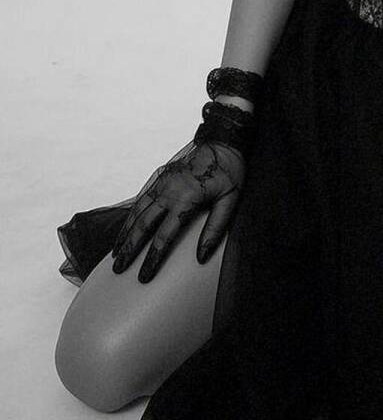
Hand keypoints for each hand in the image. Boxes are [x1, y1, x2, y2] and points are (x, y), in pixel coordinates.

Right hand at [110, 139, 246, 282]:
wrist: (223, 142)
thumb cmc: (229, 172)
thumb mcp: (230, 201)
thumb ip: (215, 229)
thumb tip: (201, 257)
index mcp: (186, 200)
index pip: (164, 237)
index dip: (152, 259)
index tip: (143, 277)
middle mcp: (169, 191)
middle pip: (143, 225)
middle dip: (129, 249)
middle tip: (118, 269)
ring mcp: (162, 182)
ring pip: (138, 211)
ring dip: (125, 233)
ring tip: (116, 253)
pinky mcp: (161, 176)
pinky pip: (141, 198)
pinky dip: (131, 215)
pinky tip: (126, 226)